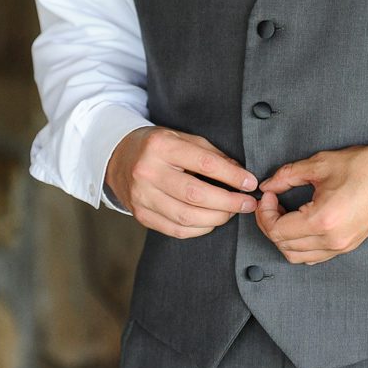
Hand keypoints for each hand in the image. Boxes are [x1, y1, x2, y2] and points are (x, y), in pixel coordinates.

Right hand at [106, 126, 258, 239]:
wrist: (117, 157)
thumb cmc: (157, 146)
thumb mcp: (182, 137)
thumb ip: (211, 154)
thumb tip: (240, 174)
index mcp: (161, 146)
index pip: (204, 163)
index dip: (232, 175)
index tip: (250, 183)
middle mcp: (148, 172)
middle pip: (195, 194)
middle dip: (228, 202)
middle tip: (247, 203)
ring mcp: (142, 196)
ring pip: (186, 216)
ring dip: (216, 218)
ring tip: (231, 212)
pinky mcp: (141, 215)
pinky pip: (175, 229)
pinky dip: (199, 229)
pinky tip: (211, 221)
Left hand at [255, 143, 367, 264]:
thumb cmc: (367, 166)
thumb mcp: (321, 163)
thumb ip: (288, 175)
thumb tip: (268, 185)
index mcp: (323, 220)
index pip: (277, 231)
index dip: (264, 213)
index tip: (268, 194)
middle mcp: (332, 240)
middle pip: (284, 246)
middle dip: (269, 224)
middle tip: (271, 201)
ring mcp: (341, 247)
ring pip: (297, 257)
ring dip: (283, 238)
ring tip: (283, 212)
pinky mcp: (348, 246)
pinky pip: (314, 257)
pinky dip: (299, 245)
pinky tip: (299, 224)